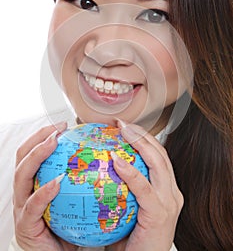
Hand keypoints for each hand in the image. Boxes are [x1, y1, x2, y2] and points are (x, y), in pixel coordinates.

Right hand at [13, 122, 77, 250]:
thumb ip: (81, 179)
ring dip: (37, 156)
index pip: (32, 153)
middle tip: (58, 129)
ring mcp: (22, 208)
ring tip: (53, 143)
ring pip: (21, 176)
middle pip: (21, 157)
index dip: (43, 135)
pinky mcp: (25, 226)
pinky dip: (43, 192)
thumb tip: (107, 156)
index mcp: (34, 183)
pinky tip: (57, 182)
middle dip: (38, 138)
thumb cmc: (68, 228)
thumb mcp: (74, 198)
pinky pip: (32, 206)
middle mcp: (24, 192)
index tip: (64, 125)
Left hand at [110, 121, 182, 250]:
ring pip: (158, 163)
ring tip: (123, 131)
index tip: (123, 127)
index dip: (142, 138)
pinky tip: (116, 160)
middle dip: (142, 134)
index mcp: (165, 190)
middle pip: (160, 154)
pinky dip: (130, 172)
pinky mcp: (160, 213)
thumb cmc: (131, 241)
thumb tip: (97, 167)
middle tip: (121, 123)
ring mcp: (168, 202)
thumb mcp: (127, 208)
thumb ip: (120, 188)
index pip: (157, 156)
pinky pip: (144, 188)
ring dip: (140, 143)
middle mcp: (171, 193)